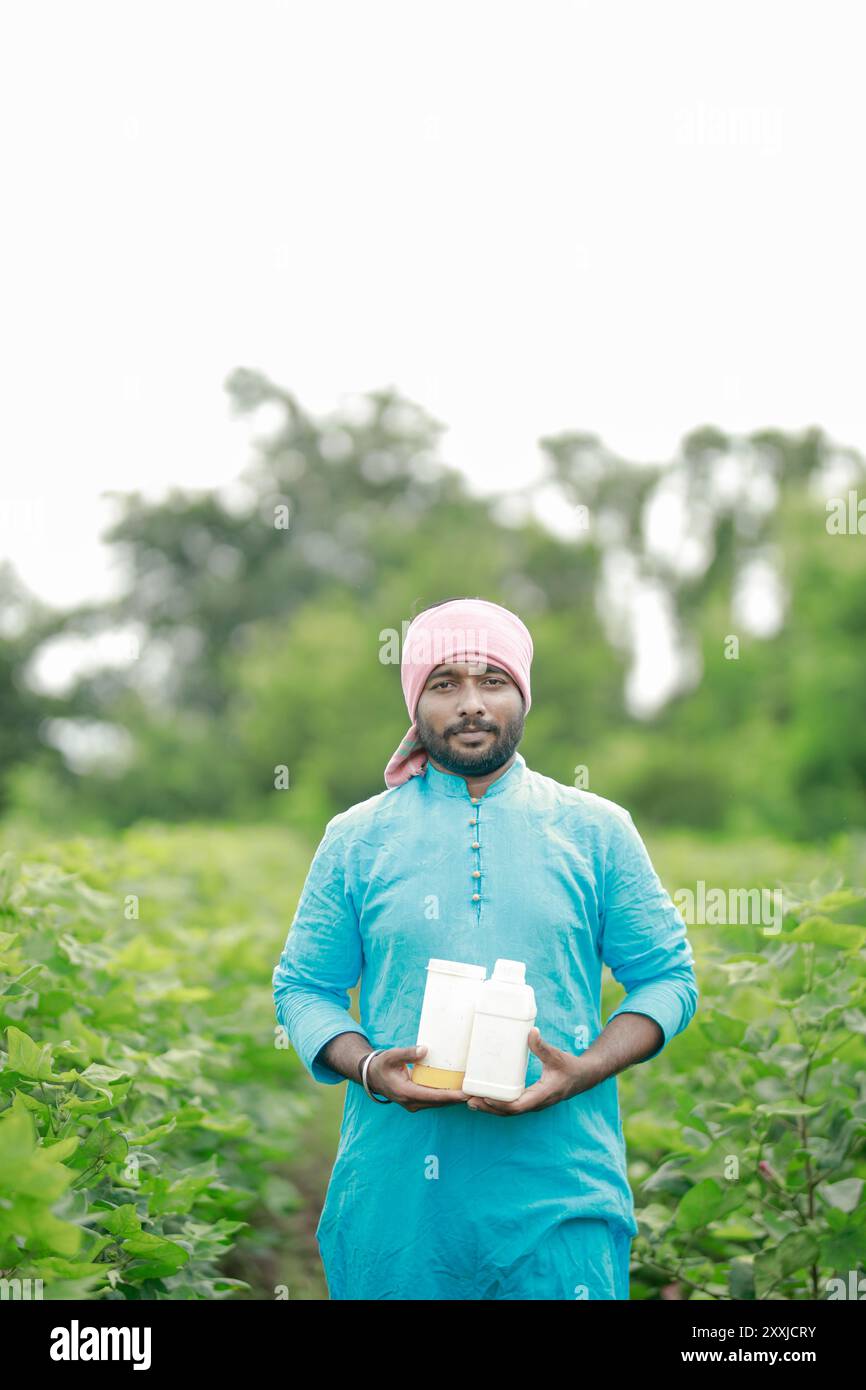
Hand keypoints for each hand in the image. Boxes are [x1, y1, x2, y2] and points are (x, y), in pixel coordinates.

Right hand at [367, 1044, 470, 1111]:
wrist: (371, 1076)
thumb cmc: (382, 1065)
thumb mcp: (392, 1056)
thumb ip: (408, 1053)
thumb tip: (425, 1050)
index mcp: (405, 1092)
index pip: (432, 1096)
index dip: (449, 1096)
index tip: (464, 1094)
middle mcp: (410, 1102)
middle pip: (438, 1102)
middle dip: (456, 1099)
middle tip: (474, 1092)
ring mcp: (413, 1104)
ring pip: (437, 1103)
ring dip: (452, 1099)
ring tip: (469, 1092)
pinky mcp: (415, 1101)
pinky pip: (433, 1101)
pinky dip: (445, 1097)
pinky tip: (456, 1091)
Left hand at [464, 1028, 585, 1116]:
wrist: (583, 1077)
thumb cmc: (570, 1067)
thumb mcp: (557, 1056)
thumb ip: (542, 1046)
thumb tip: (531, 1032)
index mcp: (542, 1095)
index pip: (519, 1106)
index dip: (501, 1104)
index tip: (485, 1097)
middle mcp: (536, 1103)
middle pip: (508, 1112)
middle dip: (488, 1107)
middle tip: (468, 1100)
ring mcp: (533, 1103)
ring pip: (508, 1111)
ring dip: (489, 1108)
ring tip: (470, 1101)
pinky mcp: (530, 1100)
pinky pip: (512, 1105)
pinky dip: (497, 1104)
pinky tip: (484, 1097)